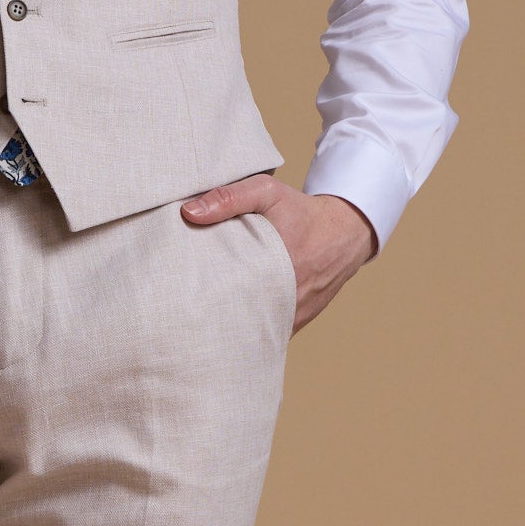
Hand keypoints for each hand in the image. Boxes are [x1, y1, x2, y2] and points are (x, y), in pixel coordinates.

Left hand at [178, 175, 375, 333]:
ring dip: (230, 326)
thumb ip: (229, 198)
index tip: (180, 296)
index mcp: (274, 266)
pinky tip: (229, 324)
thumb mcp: (267, 192)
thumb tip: (189, 213)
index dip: (202, 297)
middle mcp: (285, 297)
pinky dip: (249, 331)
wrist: (345, 233)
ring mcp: (291, 314)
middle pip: (236, 318)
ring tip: (201, 321)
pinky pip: (267, 333)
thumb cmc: (301, 211)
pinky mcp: (296, 322)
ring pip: (251, 331)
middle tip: (183, 311)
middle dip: (210, 316)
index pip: (228, 293)